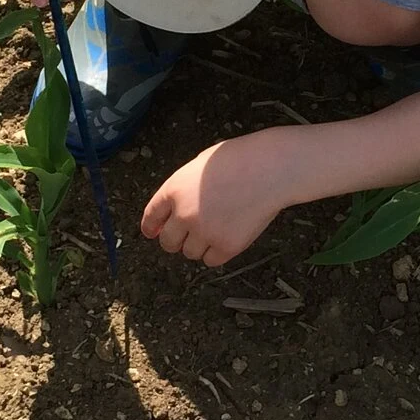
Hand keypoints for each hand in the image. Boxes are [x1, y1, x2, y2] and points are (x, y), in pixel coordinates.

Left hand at [142, 135, 294, 266]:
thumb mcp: (199, 165)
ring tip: (218, 228)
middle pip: (168, 242)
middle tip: (191, 234)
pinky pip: (211, 260)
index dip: (151, 228)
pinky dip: (217, 253)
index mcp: (173, 190)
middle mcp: (183, 214)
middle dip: (176, 240)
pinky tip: (228, 237)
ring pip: (190, 253)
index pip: (151, 217)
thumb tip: (176, 212)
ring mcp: (204, 232)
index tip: (153, 233)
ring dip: (200, 245)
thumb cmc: (239, 159)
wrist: (268, 168)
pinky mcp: (226, 246)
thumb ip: (183, 188)